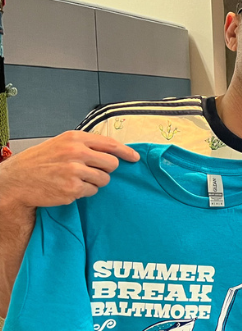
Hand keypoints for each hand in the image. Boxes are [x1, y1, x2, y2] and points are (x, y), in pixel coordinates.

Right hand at [0, 132, 138, 208]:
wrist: (18, 180)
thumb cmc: (39, 162)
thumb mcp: (60, 144)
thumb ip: (84, 145)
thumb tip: (112, 151)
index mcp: (74, 139)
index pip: (110, 144)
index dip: (126, 152)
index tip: (134, 158)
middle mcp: (76, 153)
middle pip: (112, 164)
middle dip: (106, 170)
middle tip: (92, 171)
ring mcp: (74, 171)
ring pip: (104, 179)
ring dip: (95, 182)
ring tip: (75, 179)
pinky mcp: (73, 189)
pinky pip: (92, 191)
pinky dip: (85, 191)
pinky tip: (69, 187)